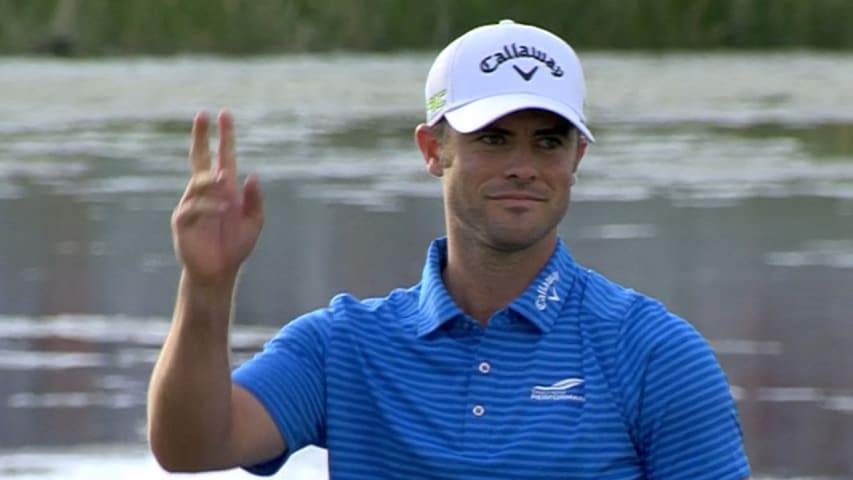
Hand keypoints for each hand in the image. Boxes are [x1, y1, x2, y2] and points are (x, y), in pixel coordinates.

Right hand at [171, 110, 263, 285]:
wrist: (219, 272)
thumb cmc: (235, 247)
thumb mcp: (254, 222)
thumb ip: (255, 200)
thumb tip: (252, 176)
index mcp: (224, 190)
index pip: (223, 156)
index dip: (224, 136)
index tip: (223, 114)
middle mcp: (206, 193)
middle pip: (199, 158)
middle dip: (201, 136)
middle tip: (202, 115)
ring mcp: (192, 204)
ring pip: (199, 182)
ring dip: (213, 183)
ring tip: (226, 186)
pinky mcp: (182, 221)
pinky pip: (193, 206)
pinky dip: (210, 206)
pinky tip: (223, 210)